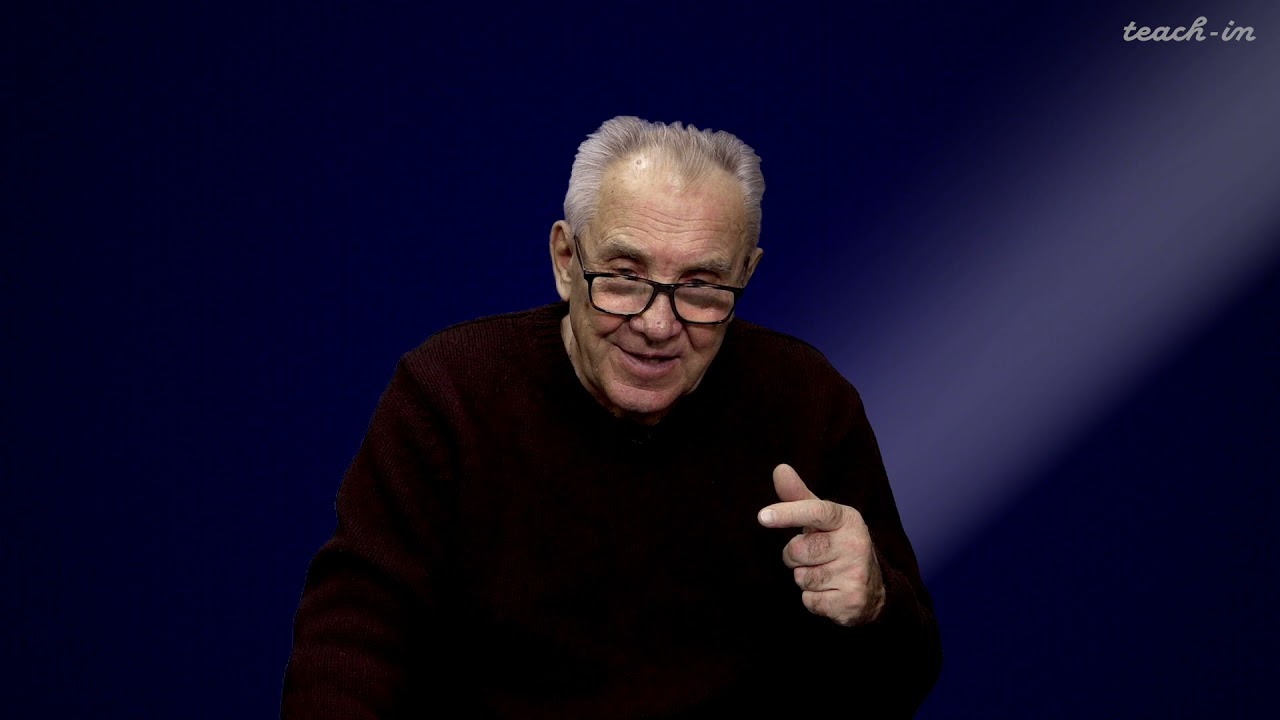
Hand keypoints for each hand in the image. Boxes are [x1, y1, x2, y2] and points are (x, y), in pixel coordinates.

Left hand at [757, 464, 885, 626]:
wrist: (874, 589)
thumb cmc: (838, 545)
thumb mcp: (823, 520)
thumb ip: (798, 496)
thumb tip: (779, 468)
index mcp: (847, 518)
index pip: (816, 511)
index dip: (788, 513)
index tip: (762, 516)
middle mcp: (856, 544)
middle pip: (798, 550)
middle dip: (795, 556)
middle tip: (814, 556)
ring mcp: (855, 574)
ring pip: (802, 578)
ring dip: (805, 578)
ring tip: (825, 573)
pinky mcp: (851, 602)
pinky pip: (809, 601)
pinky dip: (813, 599)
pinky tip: (830, 592)